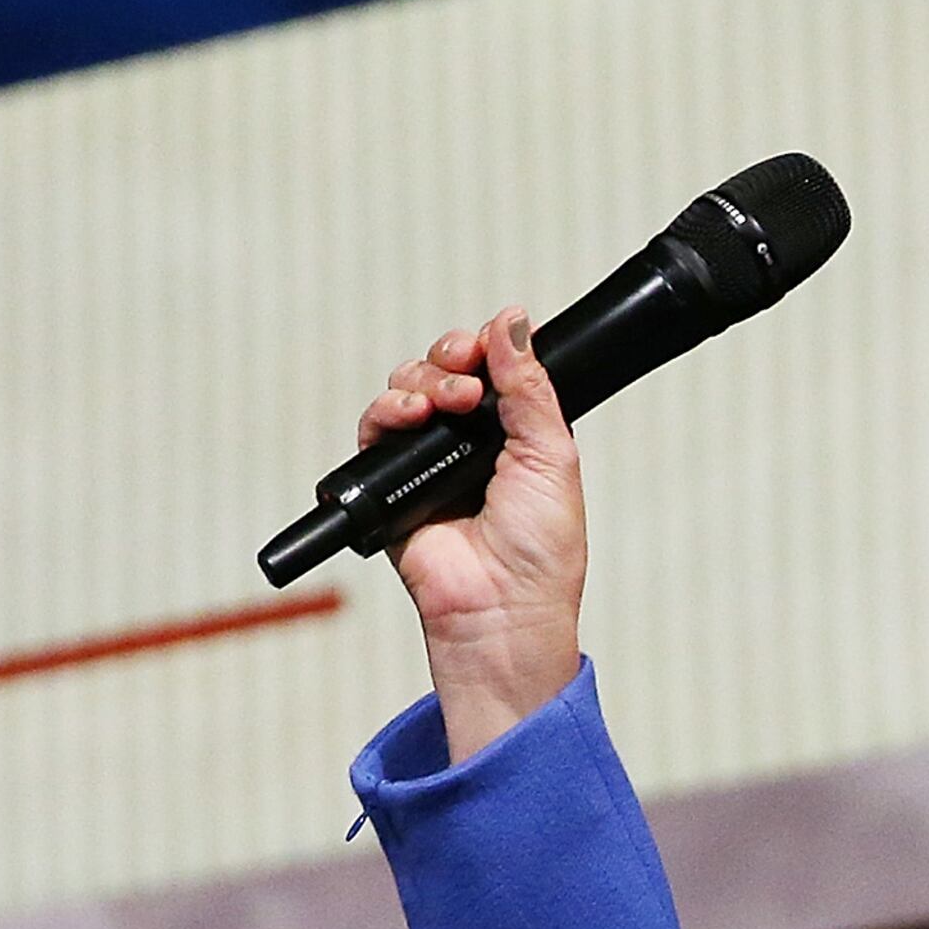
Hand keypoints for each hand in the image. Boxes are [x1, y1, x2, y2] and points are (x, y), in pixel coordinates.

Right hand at [356, 309, 590, 760]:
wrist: (502, 606)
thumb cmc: (540, 550)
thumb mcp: (552, 455)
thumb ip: (530, 388)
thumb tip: (513, 321)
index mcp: (517, 434)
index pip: (492, 367)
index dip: (487, 347)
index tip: (492, 344)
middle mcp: (471, 443)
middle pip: (444, 368)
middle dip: (451, 357)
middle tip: (467, 379)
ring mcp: (429, 460)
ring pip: (408, 390)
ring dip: (421, 380)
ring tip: (445, 402)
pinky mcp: (391, 483)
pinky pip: (375, 430)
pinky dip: (387, 411)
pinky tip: (410, 414)